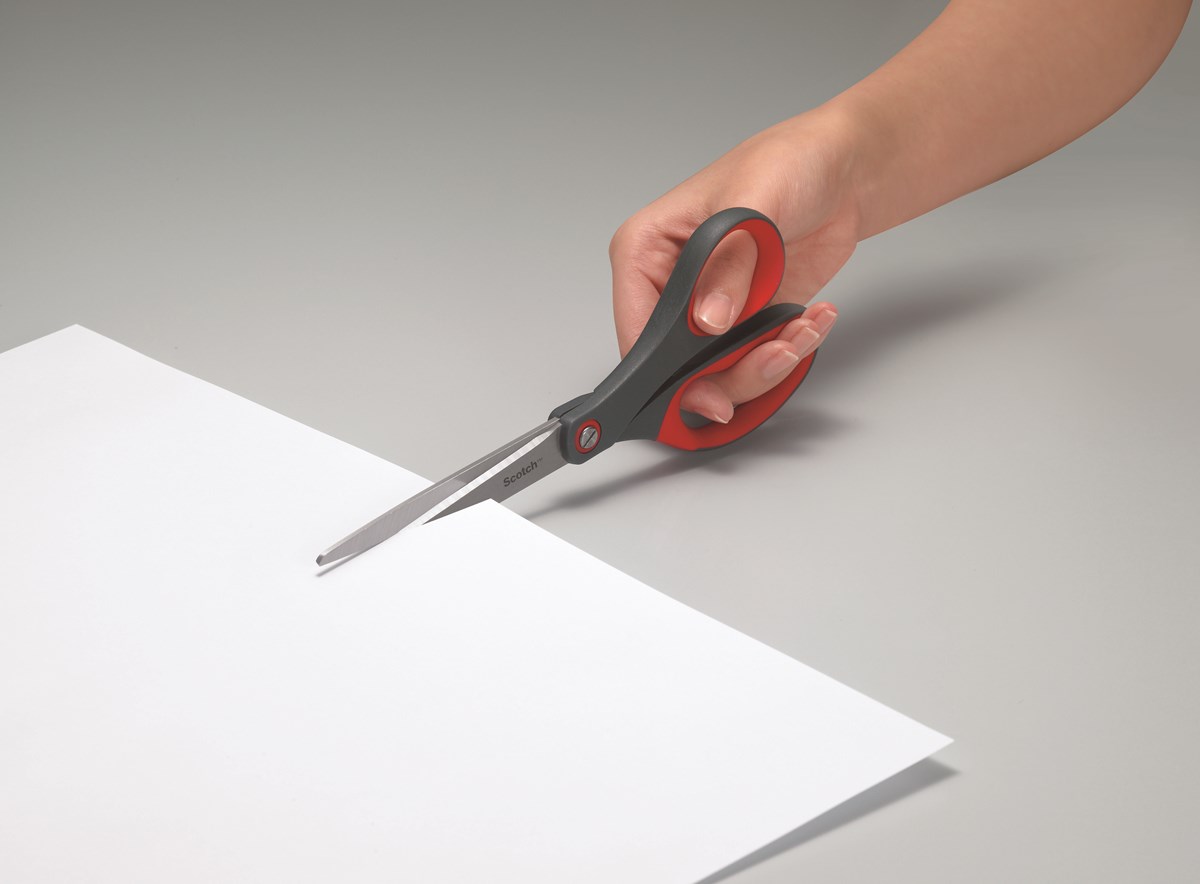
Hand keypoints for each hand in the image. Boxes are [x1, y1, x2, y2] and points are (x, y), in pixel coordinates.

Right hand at [609, 111, 861, 423]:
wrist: (841, 170)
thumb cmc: (786, 162)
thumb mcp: (753, 204)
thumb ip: (728, 266)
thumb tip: (708, 319)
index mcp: (646, 251)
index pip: (636, 328)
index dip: (663, 371)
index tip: (704, 389)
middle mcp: (670, 287)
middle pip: (676, 367)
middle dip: (730, 373)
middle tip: (775, 354)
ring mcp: (709, 310)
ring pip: (719, 376)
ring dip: (767, 365)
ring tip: (801, 331)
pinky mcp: (747, 322)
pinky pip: (756, 364)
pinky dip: (789, 352)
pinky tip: (812, 319)